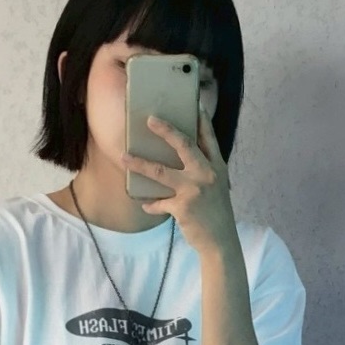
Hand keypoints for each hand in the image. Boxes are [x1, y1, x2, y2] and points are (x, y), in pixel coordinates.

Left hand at [120, 101, 238, 258]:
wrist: (220, 241)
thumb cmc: (216, 212)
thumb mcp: (216, 186)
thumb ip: (202, 170)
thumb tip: (183, 159)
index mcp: (217, 167)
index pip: (208, 137)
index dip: (202, 119)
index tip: (195, 102)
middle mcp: (207, 174)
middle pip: (184, 145)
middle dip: (166, 130)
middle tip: (150, 119)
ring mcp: (194, 190)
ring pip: (161, 172)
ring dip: (140, 164)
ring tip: (124, 157)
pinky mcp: (182, 207)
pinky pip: (159, 202)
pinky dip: (151, 204)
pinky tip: (144, 204)